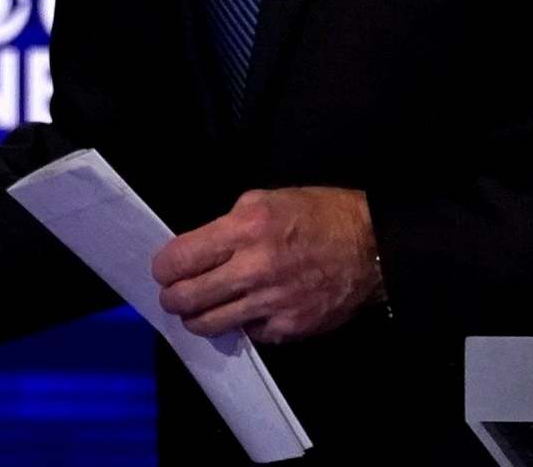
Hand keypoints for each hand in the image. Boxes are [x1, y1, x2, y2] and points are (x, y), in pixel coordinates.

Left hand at [151, 187, 381, 343]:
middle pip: (188, 297)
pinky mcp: (289, 328)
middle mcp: (255, 268)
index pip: (182, 257)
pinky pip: (248, 334)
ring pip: (211, 323)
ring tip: (196, 311)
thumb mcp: (265, 199)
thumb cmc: (316, 216)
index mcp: (245, 229)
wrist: (370, 247)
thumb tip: (197, 249)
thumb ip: (227, 225)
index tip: (162, 269)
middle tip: (172, 295)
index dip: (163, 267)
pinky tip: (241, 313)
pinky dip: (240, 325)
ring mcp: (272, 303)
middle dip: (171, 297)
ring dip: (196, 318)